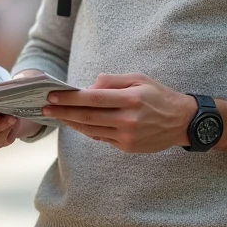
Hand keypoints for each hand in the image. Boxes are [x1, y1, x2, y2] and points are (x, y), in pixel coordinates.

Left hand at [42, 73, 195, 152]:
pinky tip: (77, 124)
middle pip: (87, 117)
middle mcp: (128, 119)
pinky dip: (87, 131)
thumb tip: (89, 86)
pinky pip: (101, 138)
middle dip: (63, 112)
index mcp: (130, 99)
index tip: (52, 96)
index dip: (70, 98)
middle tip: (44, 108)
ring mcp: (127, 136)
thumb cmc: (159, 95)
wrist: (182, 121)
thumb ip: (113, 81)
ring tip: (56, 116)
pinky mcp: (127, 147)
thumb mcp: (139, 79)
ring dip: (71, 123)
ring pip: (91, 130)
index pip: (93, 99)